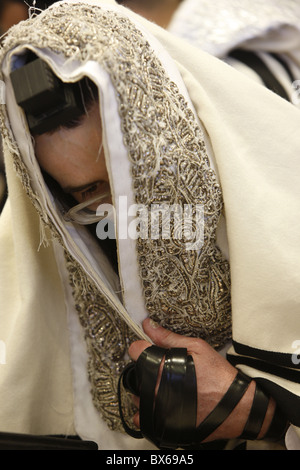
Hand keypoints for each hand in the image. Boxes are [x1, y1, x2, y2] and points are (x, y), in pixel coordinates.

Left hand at [129, 318, 274, 441]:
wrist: (236, 406)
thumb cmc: (219, 376)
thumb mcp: (197, 348)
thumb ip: (169, 337)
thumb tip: (148, 325)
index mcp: (164, 367)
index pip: (135, 351)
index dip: (142, 348)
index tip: (149, 350)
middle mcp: (158, 389)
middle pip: (136, 373)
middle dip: (146, 368)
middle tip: (163, 369)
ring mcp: (159, 409)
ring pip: (137, 395)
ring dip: (145, 389)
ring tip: (164, 387)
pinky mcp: (163, 425)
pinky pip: (141, 418)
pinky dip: (145, 411)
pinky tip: (158, 404)